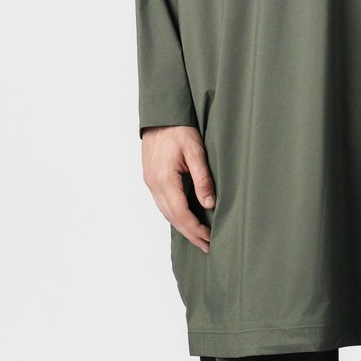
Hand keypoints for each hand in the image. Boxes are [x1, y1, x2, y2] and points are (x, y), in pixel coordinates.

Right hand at [141, 125, 215, 252]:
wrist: (161, 114)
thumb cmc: (179, 128)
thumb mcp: (195, 150)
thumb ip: (202, 178)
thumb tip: (209, 204)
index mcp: (164, 179)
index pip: (180, 213)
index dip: (195, 229)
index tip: (209, 238)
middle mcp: (154, 184)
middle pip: (172, 217)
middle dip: (190, 233)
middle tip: (207, 245)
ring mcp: (150, 182)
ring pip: (166, 212)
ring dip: (182, 226)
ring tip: (199, 236)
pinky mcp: (151, 178)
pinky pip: (163, 203)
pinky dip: (175, 214)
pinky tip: (185, 218)